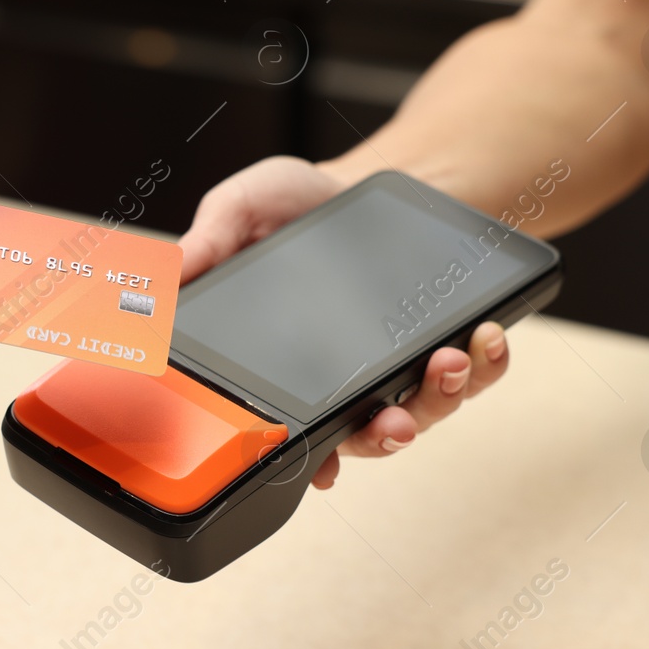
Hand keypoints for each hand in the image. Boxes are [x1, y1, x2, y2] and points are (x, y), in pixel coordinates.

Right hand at [177, 155, 508, 484]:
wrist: (370, 179)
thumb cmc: (299, 202)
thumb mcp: (240, 209)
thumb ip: (206, 243)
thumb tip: (161, 279)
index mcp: (289, 366)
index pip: (296, 430)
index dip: (309, 461)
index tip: (321, 470)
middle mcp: (346, 380)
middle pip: (369, 437)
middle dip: (385, 437)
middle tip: (392, 422)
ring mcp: (403, 366)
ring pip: (427, 412)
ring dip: (440, 397)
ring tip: (446, 360)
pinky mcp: (453, 341)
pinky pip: (479, 373)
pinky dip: (488, 363)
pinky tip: (483, 336)